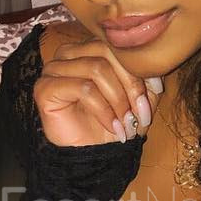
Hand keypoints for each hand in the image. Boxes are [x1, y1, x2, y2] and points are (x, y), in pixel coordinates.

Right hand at [35, 23, 163, 146]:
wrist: (96, 155)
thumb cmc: (115, 123)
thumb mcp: (140, 95)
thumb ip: (147, 73)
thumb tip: (153, 63)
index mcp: (88, 48)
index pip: (117, 44)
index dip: (139, 68)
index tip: (155, 93)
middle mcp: (68, 53)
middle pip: (106, 52)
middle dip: (131, 84)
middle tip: (141, 112)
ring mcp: (53, 69)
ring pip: (96, 69)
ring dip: (119, 100)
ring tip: (127, 123)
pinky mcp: (45, 88)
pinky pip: (83, 89)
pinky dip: (104, 110)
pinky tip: (112, 126)